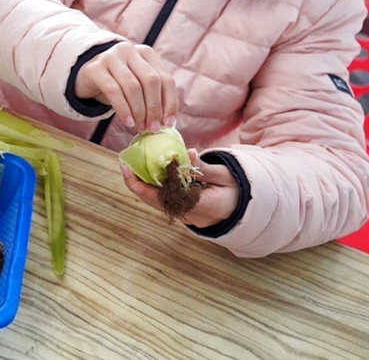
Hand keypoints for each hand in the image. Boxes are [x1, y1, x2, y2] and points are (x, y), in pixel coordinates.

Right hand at [75, 42, 176, 130]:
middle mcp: (129, 50)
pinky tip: (128, 122)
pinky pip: (113, 91)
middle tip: (153, 127)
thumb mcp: (137, 84)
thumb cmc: (117, 82)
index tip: (169, 123)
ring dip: (139, 111)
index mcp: (146, 53)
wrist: (85, 75)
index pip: (165, 78)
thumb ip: (151, 96)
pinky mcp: (95, 68)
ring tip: (139, 126)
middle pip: (150, 81)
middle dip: (154, 108)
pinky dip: (123, 109)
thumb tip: (166, 122)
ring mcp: (111, 57)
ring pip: (133, 86)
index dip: (170, 102)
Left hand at [121, 149, 239, 226]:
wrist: (244, 210)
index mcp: (200, 206)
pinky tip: (144, 171)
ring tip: (130, 165)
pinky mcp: (181, 211)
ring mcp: (183, 215)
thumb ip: (204, 168)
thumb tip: (189, 153)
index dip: (144, 186)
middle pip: (154, 201)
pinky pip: (162, 200)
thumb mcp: (225, 176)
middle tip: (124, 164)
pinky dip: (151, 186)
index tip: (131, 170)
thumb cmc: (237, 190)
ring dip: (141, 184)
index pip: (166, 198)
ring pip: (156, 202)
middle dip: (135, 183)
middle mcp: (187, 214)